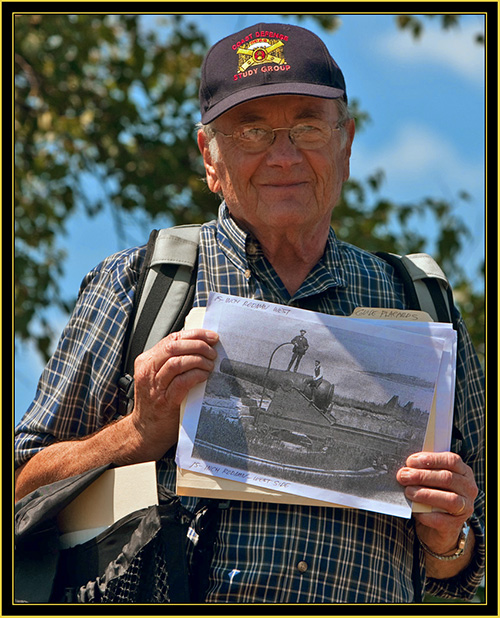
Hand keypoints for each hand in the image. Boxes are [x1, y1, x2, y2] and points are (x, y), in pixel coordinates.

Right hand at [128, 328, 218, 460]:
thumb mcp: (159, 376)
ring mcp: (155, 386)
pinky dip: (196, 375)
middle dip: (198, 345)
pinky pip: (182, 381)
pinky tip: (204, 376)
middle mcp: (148, 371)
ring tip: (210, 364)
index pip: (172, 339)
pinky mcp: (164, 400)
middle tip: (212, 351)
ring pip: (177, 362)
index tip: (211, 336)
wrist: (145, 431)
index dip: (194, 335)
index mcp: (147, 361)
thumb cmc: (156, 403)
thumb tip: (200, 347)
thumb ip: (172, 361)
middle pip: (174, 347)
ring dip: (198, 360)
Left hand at [397, 451, 476, 554]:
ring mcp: (465, 508)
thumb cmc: (432, 494)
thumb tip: (406, 467)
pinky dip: (425, 514)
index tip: (411, 462)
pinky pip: (441, 519)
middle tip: (403, 475)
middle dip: (422, 476)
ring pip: (450, 499)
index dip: (431, 459)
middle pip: (447, 479)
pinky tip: (414, 510)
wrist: (437, 526)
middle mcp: (468, 489)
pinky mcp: (455, 525)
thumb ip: (424, 470)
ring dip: (425, 494)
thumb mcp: (431, 479)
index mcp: (464, 472)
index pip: (451, 461)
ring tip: (408, 491)